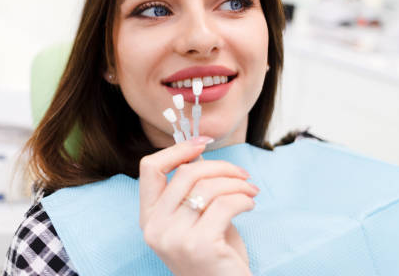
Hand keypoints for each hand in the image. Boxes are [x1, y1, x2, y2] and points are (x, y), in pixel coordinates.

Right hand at [139, 136, 258, 275]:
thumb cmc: (213, 255)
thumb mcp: (194, 219)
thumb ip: (190, 190)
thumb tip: (199, 151)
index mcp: (149, 218)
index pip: (150, 168)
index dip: (177, 149)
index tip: (202, 142)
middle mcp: (155, 228)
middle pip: (185, 173)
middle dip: (220, 166)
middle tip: (242, 174)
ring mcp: (175, 238)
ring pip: (207, 187)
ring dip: (236, 183)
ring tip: (250, 191)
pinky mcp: (200, 245)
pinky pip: (225, 204)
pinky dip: (243, 199)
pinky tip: (250, 205)